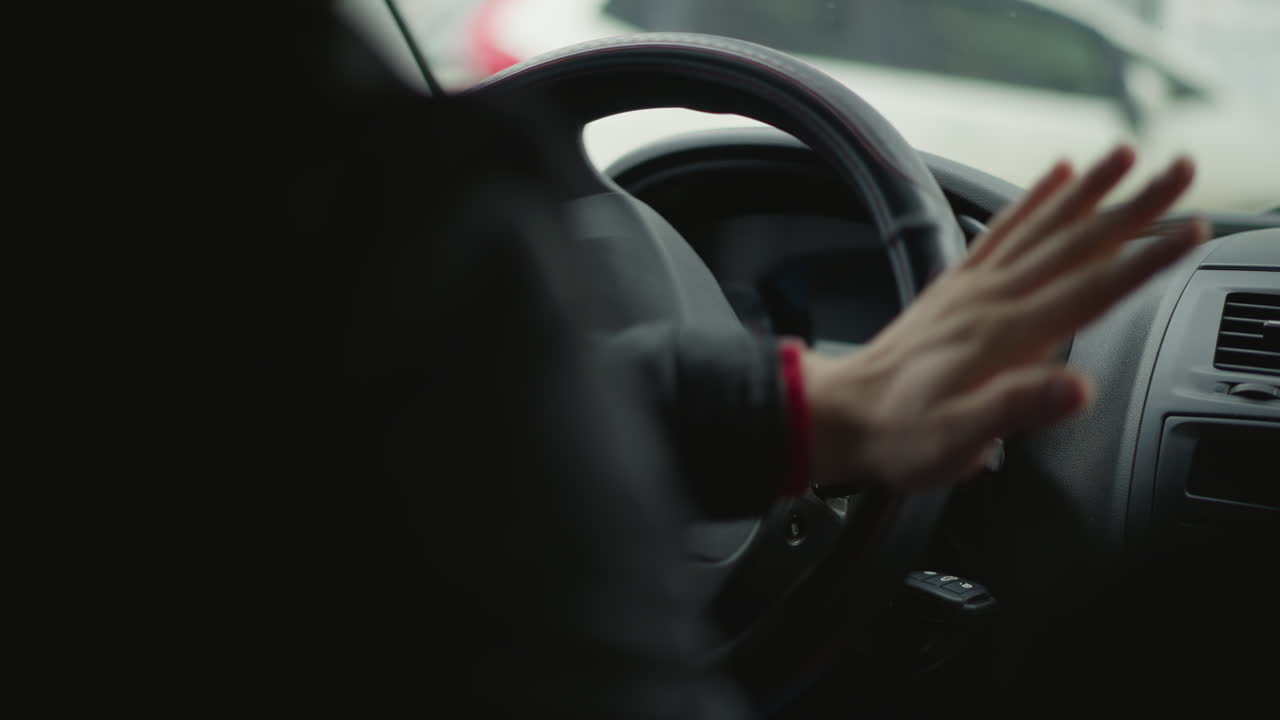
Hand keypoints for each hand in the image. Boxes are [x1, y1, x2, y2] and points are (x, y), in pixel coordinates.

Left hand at [802, 146, 1207, 492]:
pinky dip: (1030, 200)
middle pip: (1074, 243)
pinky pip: (999, 231)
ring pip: (1040, 226)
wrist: (839, 415)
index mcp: (1002, 336)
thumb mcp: (955, 440)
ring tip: (1125, 153)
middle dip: (1134, 206)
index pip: (1087, 290)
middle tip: (1181, 168)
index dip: (1143, 260)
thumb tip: (1075, 388)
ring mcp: (971, 288)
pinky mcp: (956, 286)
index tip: (1187, 231)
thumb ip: (1014, 409)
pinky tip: (1055, 176)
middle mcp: (989, 300)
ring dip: (1088, 190)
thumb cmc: (899, 435)